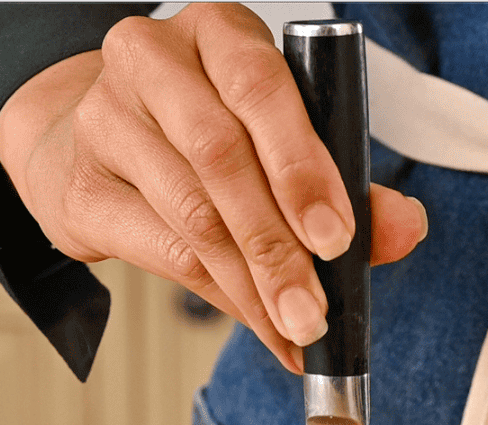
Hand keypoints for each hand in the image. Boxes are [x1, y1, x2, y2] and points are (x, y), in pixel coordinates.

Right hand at [0, 3, 427, 372]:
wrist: (85, 145)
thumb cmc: (198, 134)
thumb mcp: (272, 136)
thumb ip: (342, 179)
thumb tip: (405, 227)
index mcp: (217, 34)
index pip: (260, 89)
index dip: (302, 168)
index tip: (337, 240)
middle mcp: (153, 62)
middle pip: (220, 159)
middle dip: (278, 247)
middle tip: (313, 311)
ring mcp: (105, 120)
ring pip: (193, 215)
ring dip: (253, 286)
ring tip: (294, 327)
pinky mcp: (82, 187)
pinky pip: (162, 252)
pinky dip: (222, 300)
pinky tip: (261, 326)